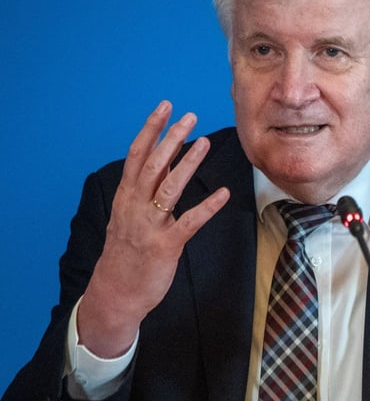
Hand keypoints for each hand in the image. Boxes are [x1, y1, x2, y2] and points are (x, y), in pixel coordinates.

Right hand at [77, 101, 229, 356]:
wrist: (115, 293)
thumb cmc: (126, 254)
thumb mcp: (128, 217)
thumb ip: (144, 191)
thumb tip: (162, 164)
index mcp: (126, 197)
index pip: (137, 155)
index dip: (151, 129)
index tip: (165, 107)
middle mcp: (134, 207)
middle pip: (153, 164)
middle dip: (171, 138)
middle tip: (190, 116)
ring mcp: (149, 226)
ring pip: (168, 187)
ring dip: (188, 163)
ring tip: (205, 142)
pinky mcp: (165, 246)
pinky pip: (189, 222)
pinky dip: (207, 207)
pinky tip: (224, 194)